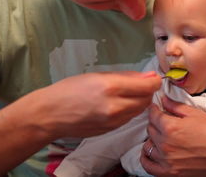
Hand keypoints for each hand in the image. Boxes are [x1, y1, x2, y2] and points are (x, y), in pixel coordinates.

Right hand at [31, 71, 160, 138]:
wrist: (51, 115)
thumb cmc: (71, 89)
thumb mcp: (98, 75)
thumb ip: (126, 76)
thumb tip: (148, 77)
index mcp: (111, 88)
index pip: (147, 87)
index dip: (154, 81)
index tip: (153, 77)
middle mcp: (115, 107)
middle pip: (147, 99)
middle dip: (148, 91)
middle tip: (140, 83)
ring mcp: (114, 122)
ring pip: (140, 110)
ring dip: (139, 101)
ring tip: (127, 93)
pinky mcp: (112, 130)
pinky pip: (129, 118)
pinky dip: (130, 110)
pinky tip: (119, 104)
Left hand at [140, 96, 205, 176]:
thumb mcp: (196, 114)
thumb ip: (176, 106)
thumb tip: (164, 99)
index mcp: (171, 127)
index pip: (153, 115)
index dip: (154, 109)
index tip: (156, 108)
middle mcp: (166, 145)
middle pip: (150, 130)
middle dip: (155, 123)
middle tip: (162, 121)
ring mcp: (167, 161)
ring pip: (148, 146)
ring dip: (152, 139)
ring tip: (159, 135)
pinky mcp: (170, 173)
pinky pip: (148, 166)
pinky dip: (146, 158)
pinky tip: (150, 152)